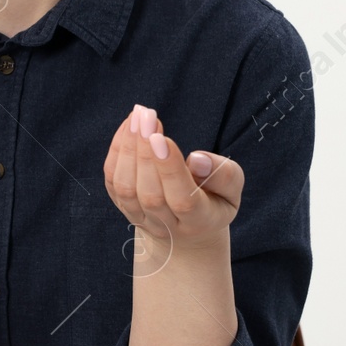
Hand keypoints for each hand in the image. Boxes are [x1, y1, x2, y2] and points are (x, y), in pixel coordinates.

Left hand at [103, 103, 243, 253]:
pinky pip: (113, 181)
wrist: (187, 230)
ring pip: (126, 188)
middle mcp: (167, 226)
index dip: (169, 169)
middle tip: (147, 116)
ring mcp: (142, 219)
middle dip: (145, 152)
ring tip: (138, 116)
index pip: (182, 200)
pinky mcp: (123, 207)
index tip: (159, 137)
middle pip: (150, 194)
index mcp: (200, 221)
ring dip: (128, 148)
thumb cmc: (214, 200)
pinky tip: (128, 126)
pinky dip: (116, 151)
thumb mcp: (232, 190)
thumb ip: (224, 175)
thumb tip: (197, 159)